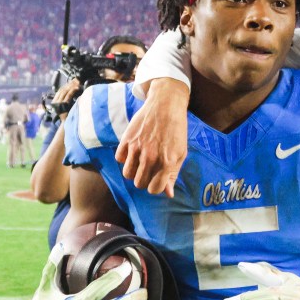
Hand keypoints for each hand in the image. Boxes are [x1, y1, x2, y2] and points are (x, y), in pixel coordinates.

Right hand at [52, 78, 81, 120]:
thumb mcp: (65, 106)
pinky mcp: (62, 105)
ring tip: (78, 82)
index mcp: (55, 101)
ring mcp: (58, 103)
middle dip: (70, 83)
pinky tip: (77, 88)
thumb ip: (66, 100)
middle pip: (63, 89)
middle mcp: (55, 101)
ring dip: (72, 86)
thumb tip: (72, 91)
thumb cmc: (67, 116)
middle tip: (77, 79)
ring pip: (65, 91)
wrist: (66, 124)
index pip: (61, 90)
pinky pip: (68, 96)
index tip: (73, 80)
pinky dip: (72, 91)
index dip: (67, 84)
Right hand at [114, 79, 189, 197]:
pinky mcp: (127, 139)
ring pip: (127, 174)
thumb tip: (168, 194)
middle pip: (139, 183)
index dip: (155, 186)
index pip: (154, 189)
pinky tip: (133, 151)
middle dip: (144, 180)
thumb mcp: (180, 153)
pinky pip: (119, 158)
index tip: (157, 179)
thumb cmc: (176, 130)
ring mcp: (137, 148)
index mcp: (166, 163)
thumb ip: (173, 174)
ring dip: (133, 171)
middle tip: (149, 170)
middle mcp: (151, 157)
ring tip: (140, 162)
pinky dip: (124, 157)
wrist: (166, 105)